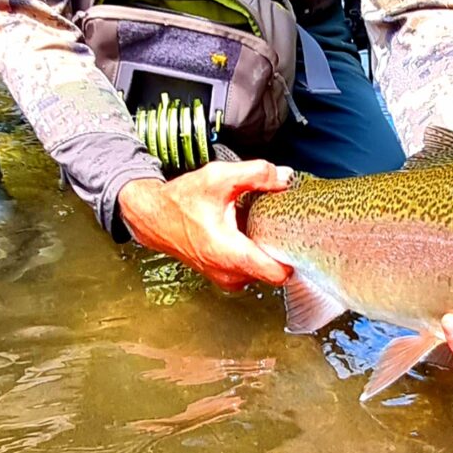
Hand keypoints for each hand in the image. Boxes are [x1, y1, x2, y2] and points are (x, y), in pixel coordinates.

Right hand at [117, 160, 294, 292]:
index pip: (276, 273)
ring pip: (261, 270)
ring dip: (263, 250)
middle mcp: (228, 273)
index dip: (293, 256)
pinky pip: (248, 270)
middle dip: (277, 247)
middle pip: (273, 270)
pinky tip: (244, 233)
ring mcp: (225, 278)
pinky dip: (251, 253)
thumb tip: (286, 177)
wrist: (154, 216)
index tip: (297, 238)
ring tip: (257, 226)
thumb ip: (257, 174)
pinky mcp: (222, 276)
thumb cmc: (182, 200)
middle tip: (276, 223)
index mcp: (230, 253)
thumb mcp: (220, 177)